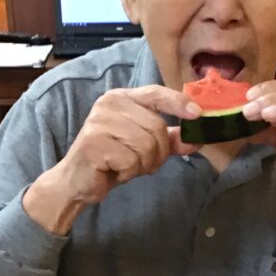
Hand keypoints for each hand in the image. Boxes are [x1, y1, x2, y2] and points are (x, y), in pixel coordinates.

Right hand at [23, 86, 200, 234]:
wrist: (77, 181)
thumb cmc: (112, 160)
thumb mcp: (144, 147)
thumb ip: (170, 140)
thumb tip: (198, 139)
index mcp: (122, 98)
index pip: (155, 94)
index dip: (178, 103)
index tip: (197, 114)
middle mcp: (110, 104)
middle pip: (157, 128)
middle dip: (157, 153)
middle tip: (140, 162)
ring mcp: (100, 122)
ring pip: (146, 146)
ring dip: (143, 164)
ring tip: (125, 166)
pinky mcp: (94, 144)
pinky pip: (131, 161)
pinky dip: (129, 172)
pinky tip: (114, 170)